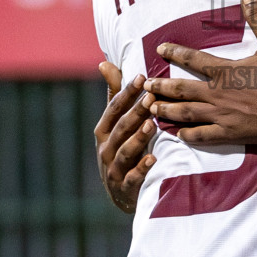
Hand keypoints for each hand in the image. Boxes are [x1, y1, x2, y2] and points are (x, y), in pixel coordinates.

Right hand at [94, 61, 156, 212]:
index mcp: (103, 131)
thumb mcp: (115, 124)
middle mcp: (105, 148)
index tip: (142, 77)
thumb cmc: (121, 148)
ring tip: (152, 125)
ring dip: (138, 138)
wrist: (120, 193)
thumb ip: (114, 95)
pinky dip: (142, 168)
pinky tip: (153, 158)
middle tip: (152, 97)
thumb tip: (104, 63)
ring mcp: (113, 169)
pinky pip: (133, 177)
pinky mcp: (124, 187)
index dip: (126, 93)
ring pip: (125, 151)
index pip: (114, 109)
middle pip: (120, 128)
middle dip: (135, 112)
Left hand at [145, 0, 256, 145]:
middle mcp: (218, 93)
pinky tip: (178, 134)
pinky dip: (188, 134)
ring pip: (186, 113)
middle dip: (161, 87)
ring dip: (167, 110)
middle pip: (182, 89)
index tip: (160, 49)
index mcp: (226, 71)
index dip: (175, 52)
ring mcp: (222, 115)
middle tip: (144, 86)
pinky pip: (203, 135)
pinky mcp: (229, 133)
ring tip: (151, 109)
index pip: (193, 59)